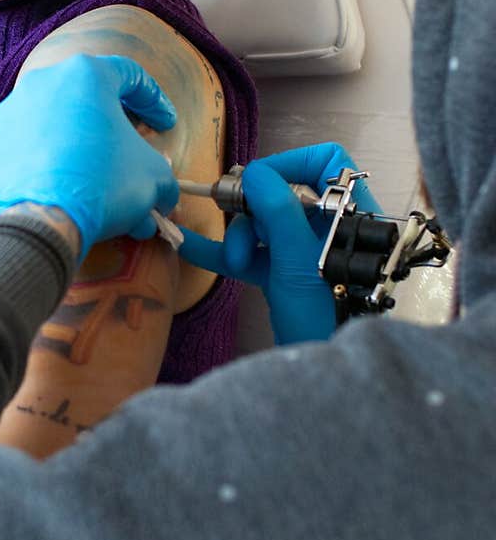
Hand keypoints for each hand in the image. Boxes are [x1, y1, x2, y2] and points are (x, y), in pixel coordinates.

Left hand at [0, 54, 179, 256]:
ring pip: (55, 126)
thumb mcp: (154, 177)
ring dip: (79, 150)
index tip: (164, 125)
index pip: (130, 76)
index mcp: (86, 74)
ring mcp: (11, 112)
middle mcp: (43, 82)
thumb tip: (160, 194)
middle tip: (128, 156)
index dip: (153, 101)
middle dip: (112, 130)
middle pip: (88, 101)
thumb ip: (161, 174)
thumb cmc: (105, 183)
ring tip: (95, 185)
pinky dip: (48, 166)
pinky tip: (63, 192)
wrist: (44, 220)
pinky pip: (28, 151)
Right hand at [178, 144, 381, 344]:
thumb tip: (255, 172)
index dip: (290, 164)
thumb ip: (278, 209)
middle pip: (284, 193)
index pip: (326, 162)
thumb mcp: (299, 258)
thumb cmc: (325, 314)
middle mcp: (331, 228)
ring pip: (265, 223)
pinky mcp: (286, 276)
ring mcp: (307, 252)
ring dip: (240, 237)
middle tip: (237, 229)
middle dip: (254, 212)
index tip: (258, 184)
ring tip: (232, 261)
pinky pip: (253, 254)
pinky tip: (189, 246)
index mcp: (351, 214)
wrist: (321, 377)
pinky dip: (225, 252)